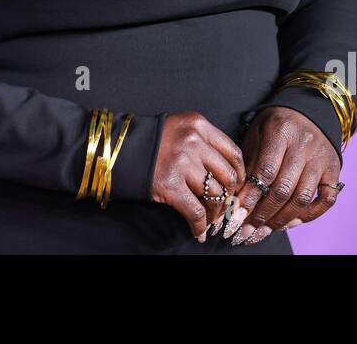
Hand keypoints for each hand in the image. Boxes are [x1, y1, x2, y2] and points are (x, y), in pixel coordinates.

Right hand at [150, 111, 246, 240]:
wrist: (118, 149)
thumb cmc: (151, 141)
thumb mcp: (181, 129)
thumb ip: (203, 142)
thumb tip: (227, 172)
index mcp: (198, 125)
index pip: (232, 152)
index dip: (238, 173)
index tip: (236, 185)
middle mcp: (193, 142)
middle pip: (226, 175)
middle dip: (228, 195)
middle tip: (224, 204)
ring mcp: (182, 163)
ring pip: (213, 195)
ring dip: (214, 212)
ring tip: (210, 219)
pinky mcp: (170, 185)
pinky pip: (195, 211)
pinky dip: (200, 225)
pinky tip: (199, 231)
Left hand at [221, 106, 340, 245]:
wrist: (308, 110)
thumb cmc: (275, 125)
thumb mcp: (256, 134)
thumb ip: (249, 163)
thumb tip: (238, 200)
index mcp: (281, 131)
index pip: (265, 171)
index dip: (251, 196)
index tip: (236, 214)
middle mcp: (304, 145)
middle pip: (283, 189)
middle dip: (262, 215)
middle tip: (245, 231)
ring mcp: (322, 158)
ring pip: (302, 198)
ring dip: (281, 220)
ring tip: (263, 231)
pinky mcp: (334, 169)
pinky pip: (327, 199)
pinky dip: (310, 215)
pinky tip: (292, 222)